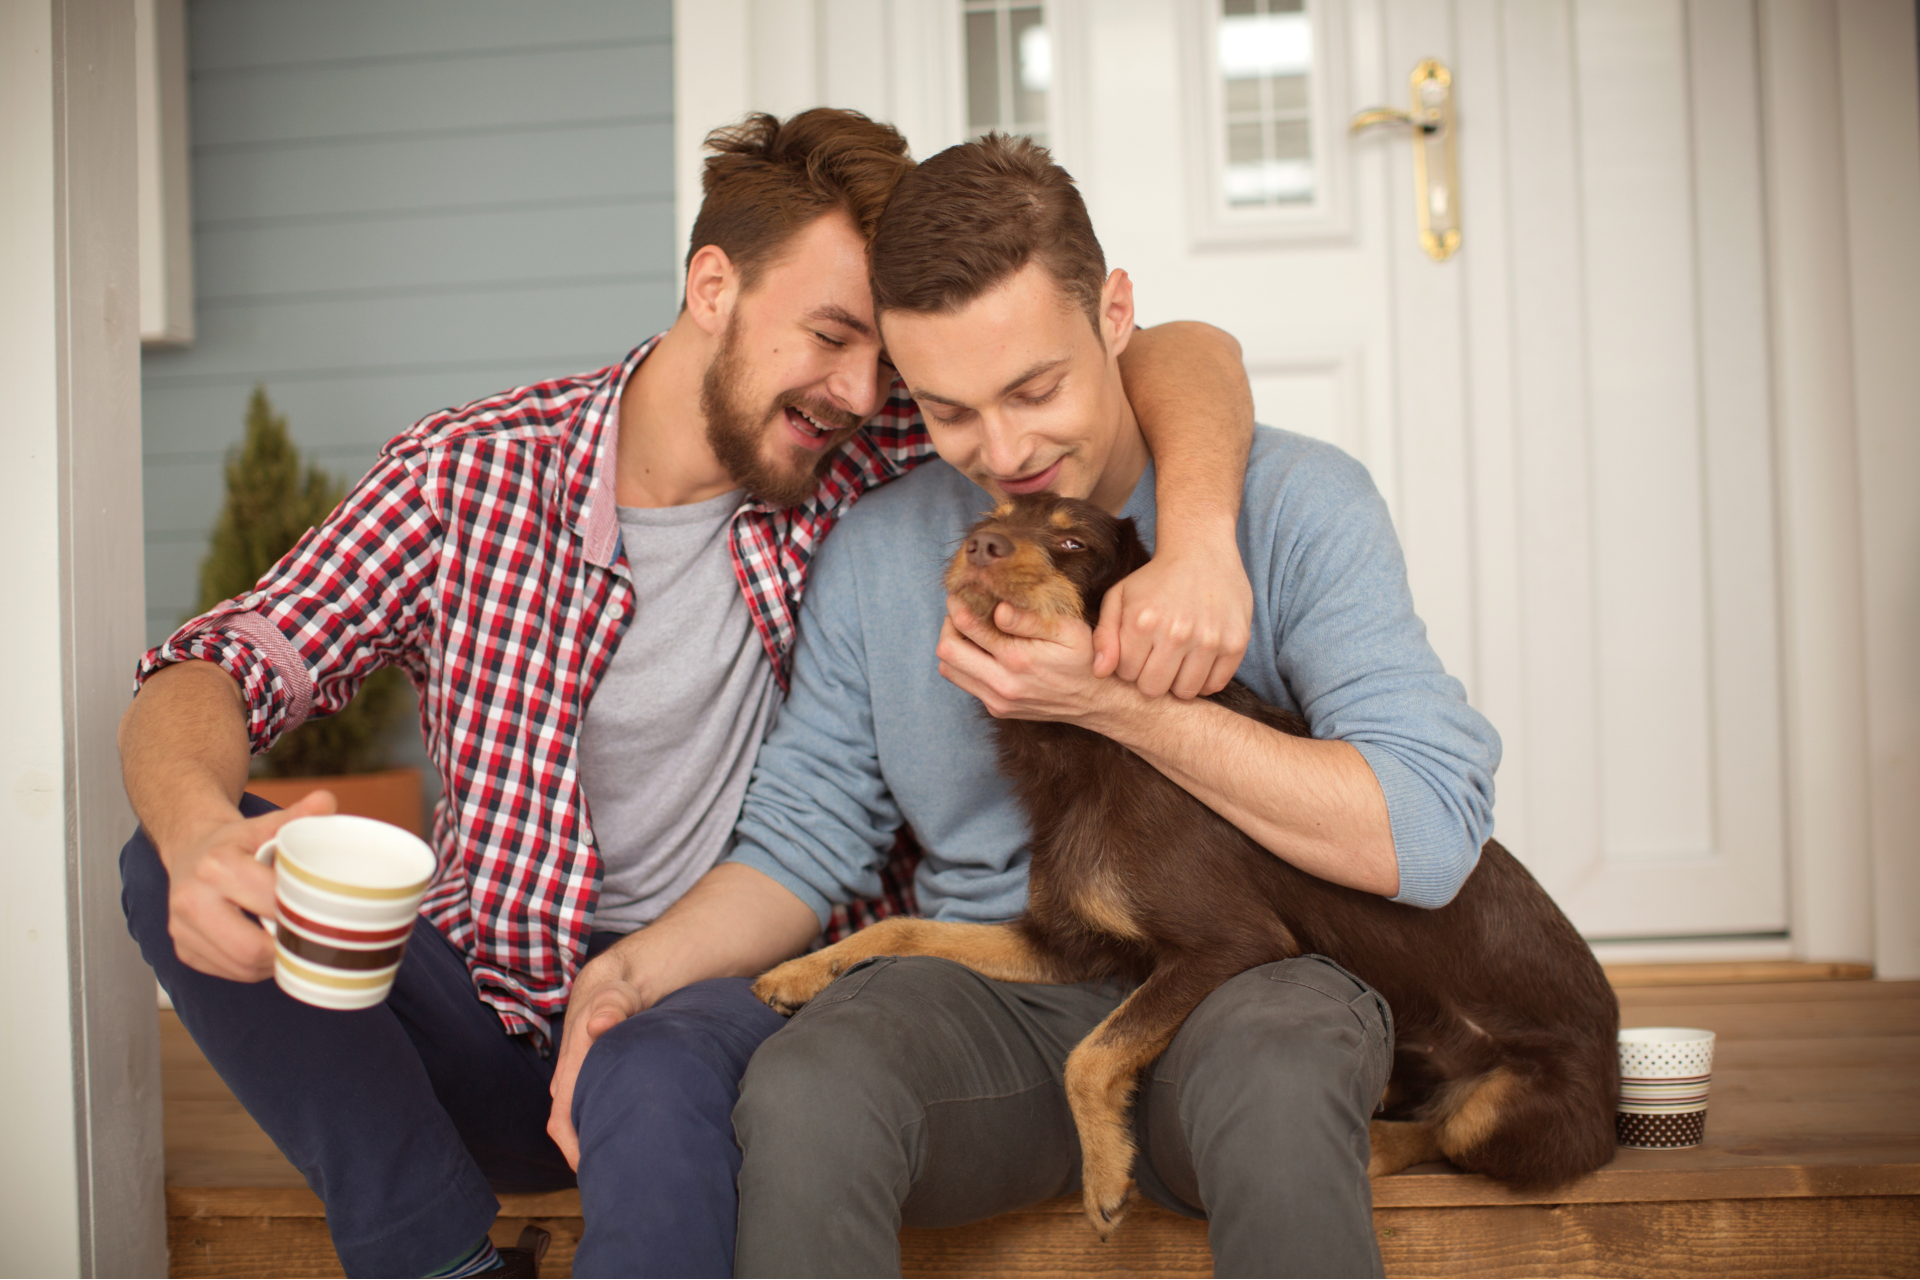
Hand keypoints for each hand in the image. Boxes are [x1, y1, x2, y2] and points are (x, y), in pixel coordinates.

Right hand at [163, 789, 336, 981]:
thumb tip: (326, 801)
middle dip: (285, 948)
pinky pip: (225, 972)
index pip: (268, 904)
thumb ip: (298, 815)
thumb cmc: (236, 840)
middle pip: (250, 949)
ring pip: (240, 967)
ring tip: (290, 943)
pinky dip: (252, 968)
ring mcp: (181, 928)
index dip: (299, 913)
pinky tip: (266, 948)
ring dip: (272, 963)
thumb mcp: (266, 823)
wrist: (192, 847)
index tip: (320, 912)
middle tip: (309, 939)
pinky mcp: (181, 948)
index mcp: (216, 866)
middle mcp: (191, 899)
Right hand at [548, 952, 645, 1169]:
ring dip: (601, 1139)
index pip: (563, 1119)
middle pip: (573, 1127)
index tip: (596, 1171)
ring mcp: (580, 1080)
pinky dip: (609, 1124)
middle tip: (622, 1177)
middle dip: (591, 1153)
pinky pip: (595, 1109)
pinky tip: (630, 1136)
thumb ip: (613, 1005)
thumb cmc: (617, 988)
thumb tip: (599, 1025)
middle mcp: (570, 1078)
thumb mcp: (618, 992)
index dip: (576, 1150)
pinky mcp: (593, 1080)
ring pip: (585, 1119)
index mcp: (571, 1064)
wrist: (615, 980)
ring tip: (627, 1163)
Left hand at [936, 597, 1123, 725]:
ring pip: (949, 670)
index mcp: (1018, 659)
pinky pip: (965, 683)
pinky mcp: (997, 709)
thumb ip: (1030, 619)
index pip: (967, 627)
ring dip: (953, 645)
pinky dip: (964, 663)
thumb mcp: (1068, 630)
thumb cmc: (1084, 659)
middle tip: (961, 610)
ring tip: (969, 629)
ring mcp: (997, 700)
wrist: (1096, 702)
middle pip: (947, 651)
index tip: (960, 592)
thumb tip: (997, 609)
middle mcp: (1002, 684)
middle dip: (948, 625)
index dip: (958, 604)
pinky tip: (982, 649)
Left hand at [1092, 537, 1252, 698]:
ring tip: (1178, 659)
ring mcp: (1209, 639)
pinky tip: (1198, 661)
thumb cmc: (1156, 577)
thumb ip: (1105, 635)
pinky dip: (1205, 680)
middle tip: (1157, 659)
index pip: (1128, 674)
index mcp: (1143, 621)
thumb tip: (1099, 672)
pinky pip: (1215, 685)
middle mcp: (1177, 632)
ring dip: (1178, 681)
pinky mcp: (1236, 643)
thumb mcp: (1120, 596)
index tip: (1139, 651)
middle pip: (1154, 689)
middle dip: (1151, 678)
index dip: (1130, 666)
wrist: (1201, 550)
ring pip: (1185, 692)